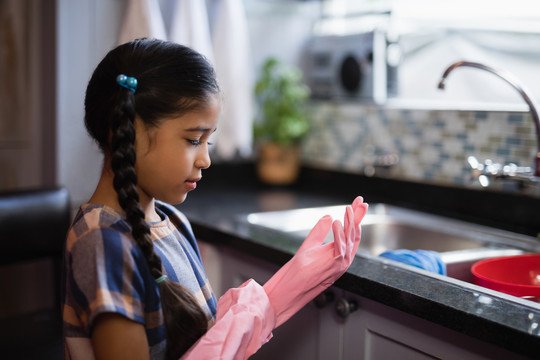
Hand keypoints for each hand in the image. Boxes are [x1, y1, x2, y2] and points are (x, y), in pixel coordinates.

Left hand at [263, 197, 367, 326]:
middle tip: (360, 202)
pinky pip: (341, 248)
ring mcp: (340, 264)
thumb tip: (328, 217)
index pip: (351, 233)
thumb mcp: (309, 246)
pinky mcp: (333, 266)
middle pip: (355, 235)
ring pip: (350, 240)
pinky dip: (340, 234)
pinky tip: (338, 222)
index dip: (355, 217)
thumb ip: (319, 231)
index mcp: (338, 255)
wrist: (289, 289)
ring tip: (348, 209)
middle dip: (358, 217)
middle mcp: (343, 260)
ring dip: (350, 223)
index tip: (358, 203)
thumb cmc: (297, 273)